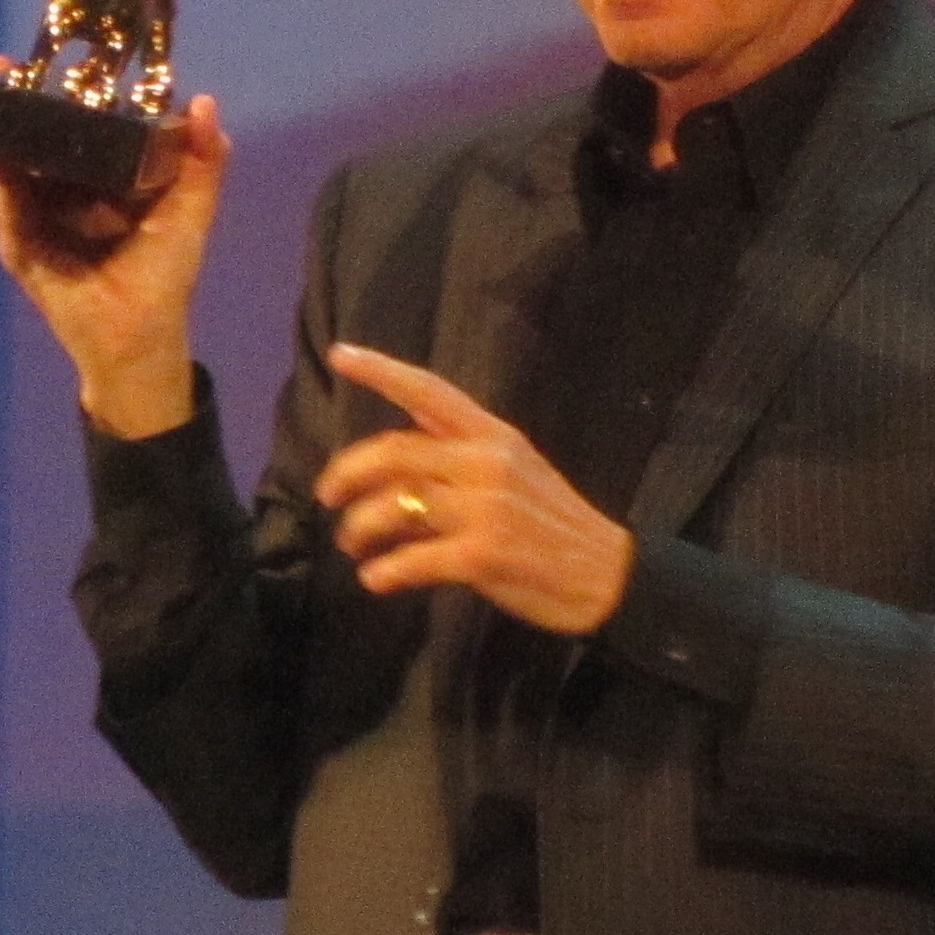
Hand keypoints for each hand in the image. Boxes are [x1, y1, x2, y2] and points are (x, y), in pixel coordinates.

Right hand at [0, 61, 230, 435]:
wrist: (142, 337)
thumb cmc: (162, 275)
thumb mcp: (188, 210)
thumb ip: (200, 162)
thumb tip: (204, 103)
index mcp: (92, 182)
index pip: (69, 130)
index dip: (59, 95)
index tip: (52, 59)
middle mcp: (56, 196)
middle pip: (24, 143)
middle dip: (10, 106)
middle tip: (1, 65)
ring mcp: (32, 221)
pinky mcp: (20, 248)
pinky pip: (0, 210)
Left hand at [318, 345, 635, 634]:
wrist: (608, 575)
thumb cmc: (555, 524)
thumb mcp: (516, 471)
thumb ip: (460, 457)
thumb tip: (396, 465)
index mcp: (494, 435)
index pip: (430, 392)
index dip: (382, 371)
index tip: (341, 354)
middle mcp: (487, 463)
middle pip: (395, 453)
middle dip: (347, 473)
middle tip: (327, 496)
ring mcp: (485, 509)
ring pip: (395, 505)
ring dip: (359, 527)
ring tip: (352, 545)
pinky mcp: (483, 556)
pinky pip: (413, 560)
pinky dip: (385, 571)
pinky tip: (376, 580)